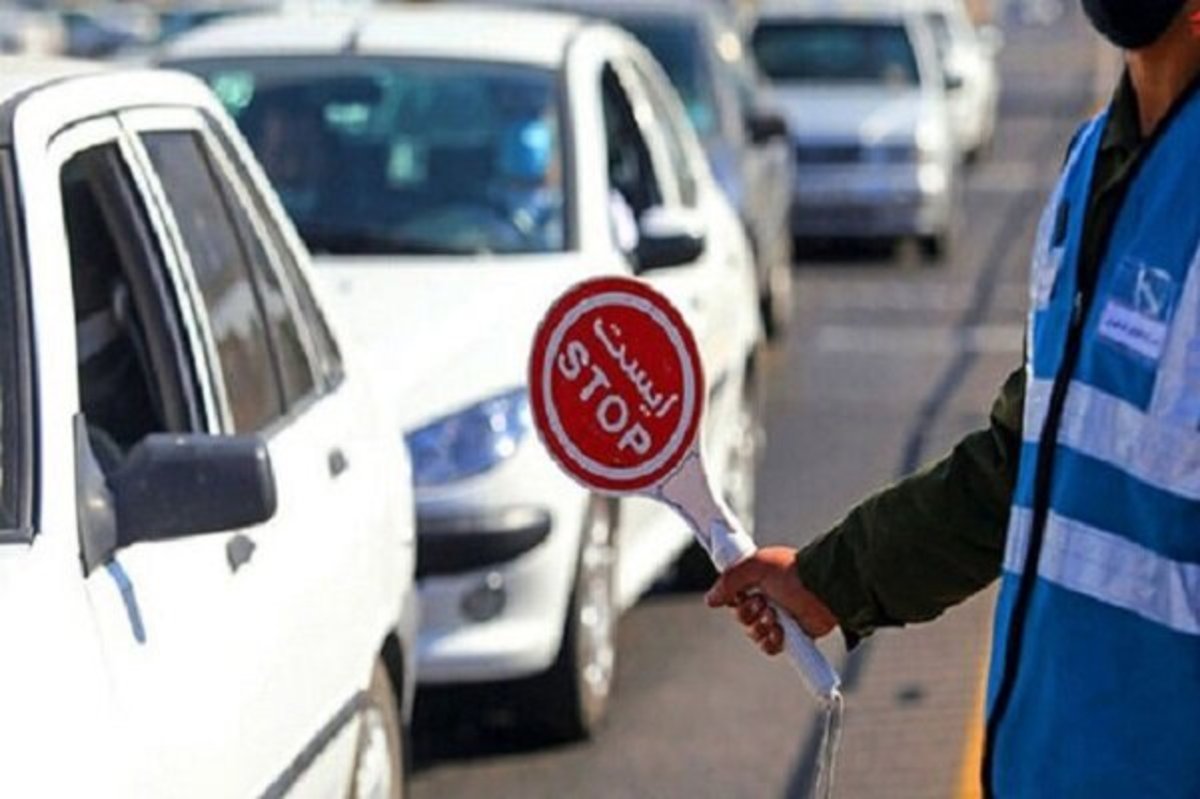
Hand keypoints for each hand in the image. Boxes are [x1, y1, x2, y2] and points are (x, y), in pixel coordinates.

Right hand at [705, 546, 836, 656]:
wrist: (822, 591)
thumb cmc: (794, 572)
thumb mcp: (755, 566)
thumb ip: (729, 580)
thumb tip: (711, 598)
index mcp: (758, 581)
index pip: (733, 595)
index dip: (733, 598)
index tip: (740, 594)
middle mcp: (767, 599)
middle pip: (740, 616)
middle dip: (748, 613)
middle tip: (762, 604)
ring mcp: (778, 618)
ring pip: (752, 633)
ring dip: (760, 627)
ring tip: (774, 617)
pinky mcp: (789, 636)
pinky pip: (769, 646)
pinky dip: (772, 641)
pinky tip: (780, 631)